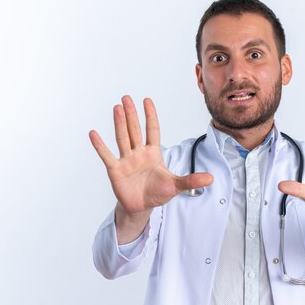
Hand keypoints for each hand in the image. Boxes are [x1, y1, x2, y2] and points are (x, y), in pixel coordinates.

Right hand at [89, 96, 212, 240]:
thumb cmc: (158, 193)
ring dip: (119, 123)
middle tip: (127, 98)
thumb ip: (191, 180)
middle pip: (135, 130)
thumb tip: (211, 178)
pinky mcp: (115, 171)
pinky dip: (100, 146)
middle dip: (132, 114)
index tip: (147, 100)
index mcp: (153, 153)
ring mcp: (126, 161)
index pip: (152, 130)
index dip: (150, 116)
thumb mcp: (176, 186)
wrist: (142, 207)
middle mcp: (138, 153)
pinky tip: (94, 134)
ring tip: (116, 108)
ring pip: (122, 138)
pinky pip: (107, 156)